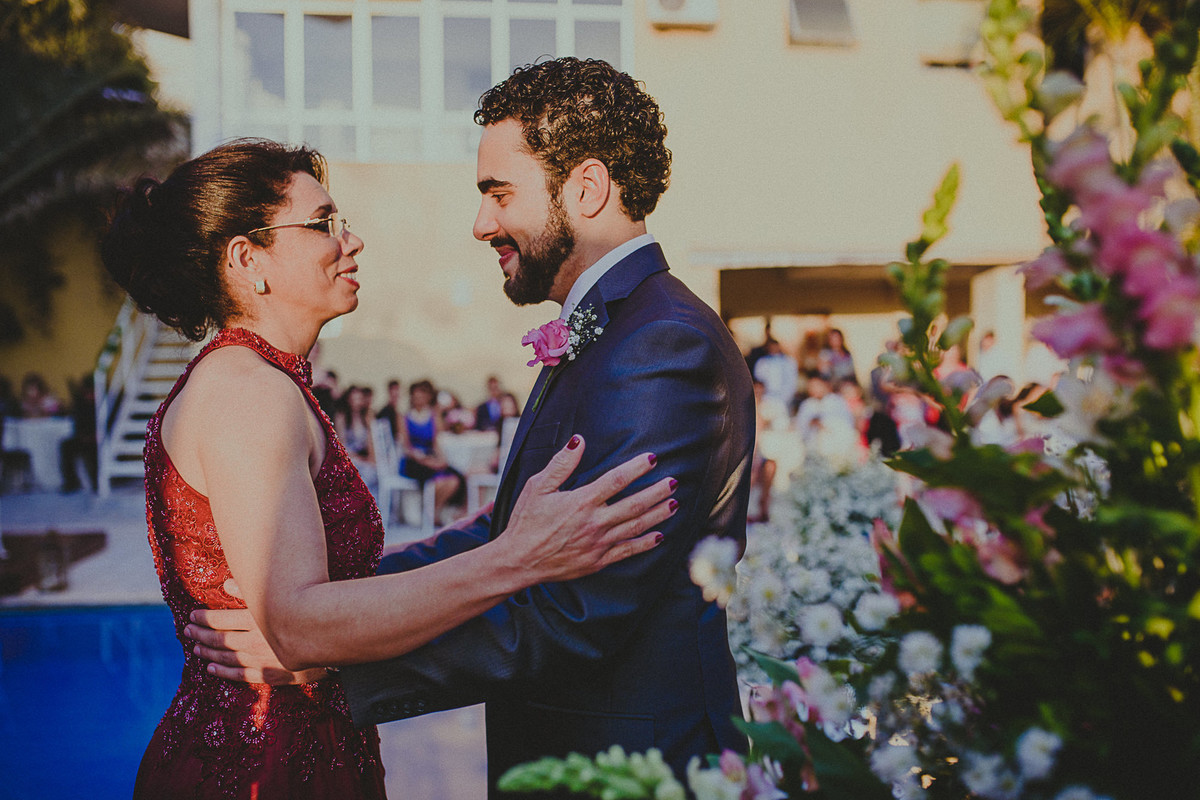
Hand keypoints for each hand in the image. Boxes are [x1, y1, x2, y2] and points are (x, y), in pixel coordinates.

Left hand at [185, 579, 329, 684]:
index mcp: (256, 620)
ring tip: (195, 648)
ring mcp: (262, 660)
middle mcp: (255, 641)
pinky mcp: (270, 675)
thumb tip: (226, 584)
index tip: (191, 616)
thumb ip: (252, 591)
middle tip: (187, 631)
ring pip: (226, 657)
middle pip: (220, 639)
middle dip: (200, 635)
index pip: (220, 620)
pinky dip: (223, 671)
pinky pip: (240, 675)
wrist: (336, 639)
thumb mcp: (282, 596)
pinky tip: (211, 667)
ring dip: (208, 652)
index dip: (203, 619)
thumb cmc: (309, 611)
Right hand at [501, 434, 675, 583]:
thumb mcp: (537, 487)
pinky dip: (645, 543)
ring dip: (658, 514)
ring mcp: (598, 544)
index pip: (616, 480)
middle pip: (634, 505)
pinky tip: (660, 535)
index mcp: (581, 502)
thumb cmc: (526, 521)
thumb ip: (561, 464)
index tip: (653, 459)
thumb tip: (579, 441)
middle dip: (657, 492)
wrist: (518, 561)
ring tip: (674, 503)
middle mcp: (594, 523)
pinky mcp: (598, 561)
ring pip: (636, 527)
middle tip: (674, 481)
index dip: (637, 468)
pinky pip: (628, 551)